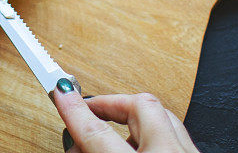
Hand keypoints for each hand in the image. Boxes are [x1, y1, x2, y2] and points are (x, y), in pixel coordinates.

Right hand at [54, 80, 200, 151]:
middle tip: (85, 112)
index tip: (60, 91)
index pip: (98, 133)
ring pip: (164, 117)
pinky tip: (141, 147)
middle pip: (140, 106)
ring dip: (134, 118)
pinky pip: (177, 136)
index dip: (75, 110)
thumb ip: (93, 151)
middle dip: (110, 104)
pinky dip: (155, 135)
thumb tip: (76, 143)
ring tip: (112, 132)